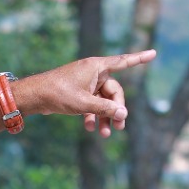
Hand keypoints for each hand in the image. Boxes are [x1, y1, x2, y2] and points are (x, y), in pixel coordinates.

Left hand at [19, 50, 156, 137]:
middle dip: (116, 110)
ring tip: (106, 134)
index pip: (123, 62)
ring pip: (102, 101)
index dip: (139, 59)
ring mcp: (85, 83)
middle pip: (113, 92)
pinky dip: (92, 115)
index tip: (154, 53)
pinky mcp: (78, 92)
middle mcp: (93, 72)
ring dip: (105, 117)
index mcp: (96, 67)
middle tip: (119, 127)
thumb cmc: (58, 94)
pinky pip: (91, 104)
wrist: (34, 96)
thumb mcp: (84, 103)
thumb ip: (105, 109)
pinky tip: (89, 129)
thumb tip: (123, 114)